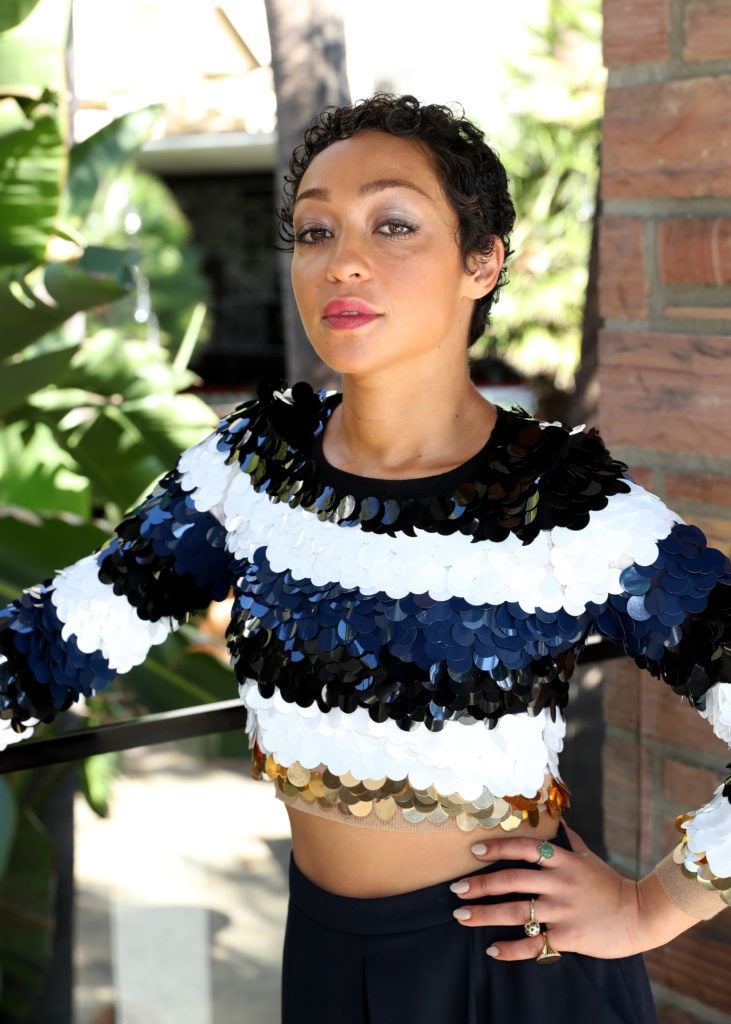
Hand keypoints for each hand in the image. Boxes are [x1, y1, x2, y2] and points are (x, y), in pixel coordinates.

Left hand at [449, 825, 692, 960]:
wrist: (639, 915)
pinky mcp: (569, 937)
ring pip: (517, 912)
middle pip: (513, 881)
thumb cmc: (610, 884)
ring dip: (486, 914)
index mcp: (563, 861)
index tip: (474, 852)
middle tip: (456, 889)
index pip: (524, 849)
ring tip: (462, 916)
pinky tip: (492, 950)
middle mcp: (560, 883)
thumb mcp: (589, 857)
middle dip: (481, 884)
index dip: (498, 848)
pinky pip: (535, 944)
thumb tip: (558, 819)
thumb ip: (570, 840)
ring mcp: (563, 911)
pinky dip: (512, 949)